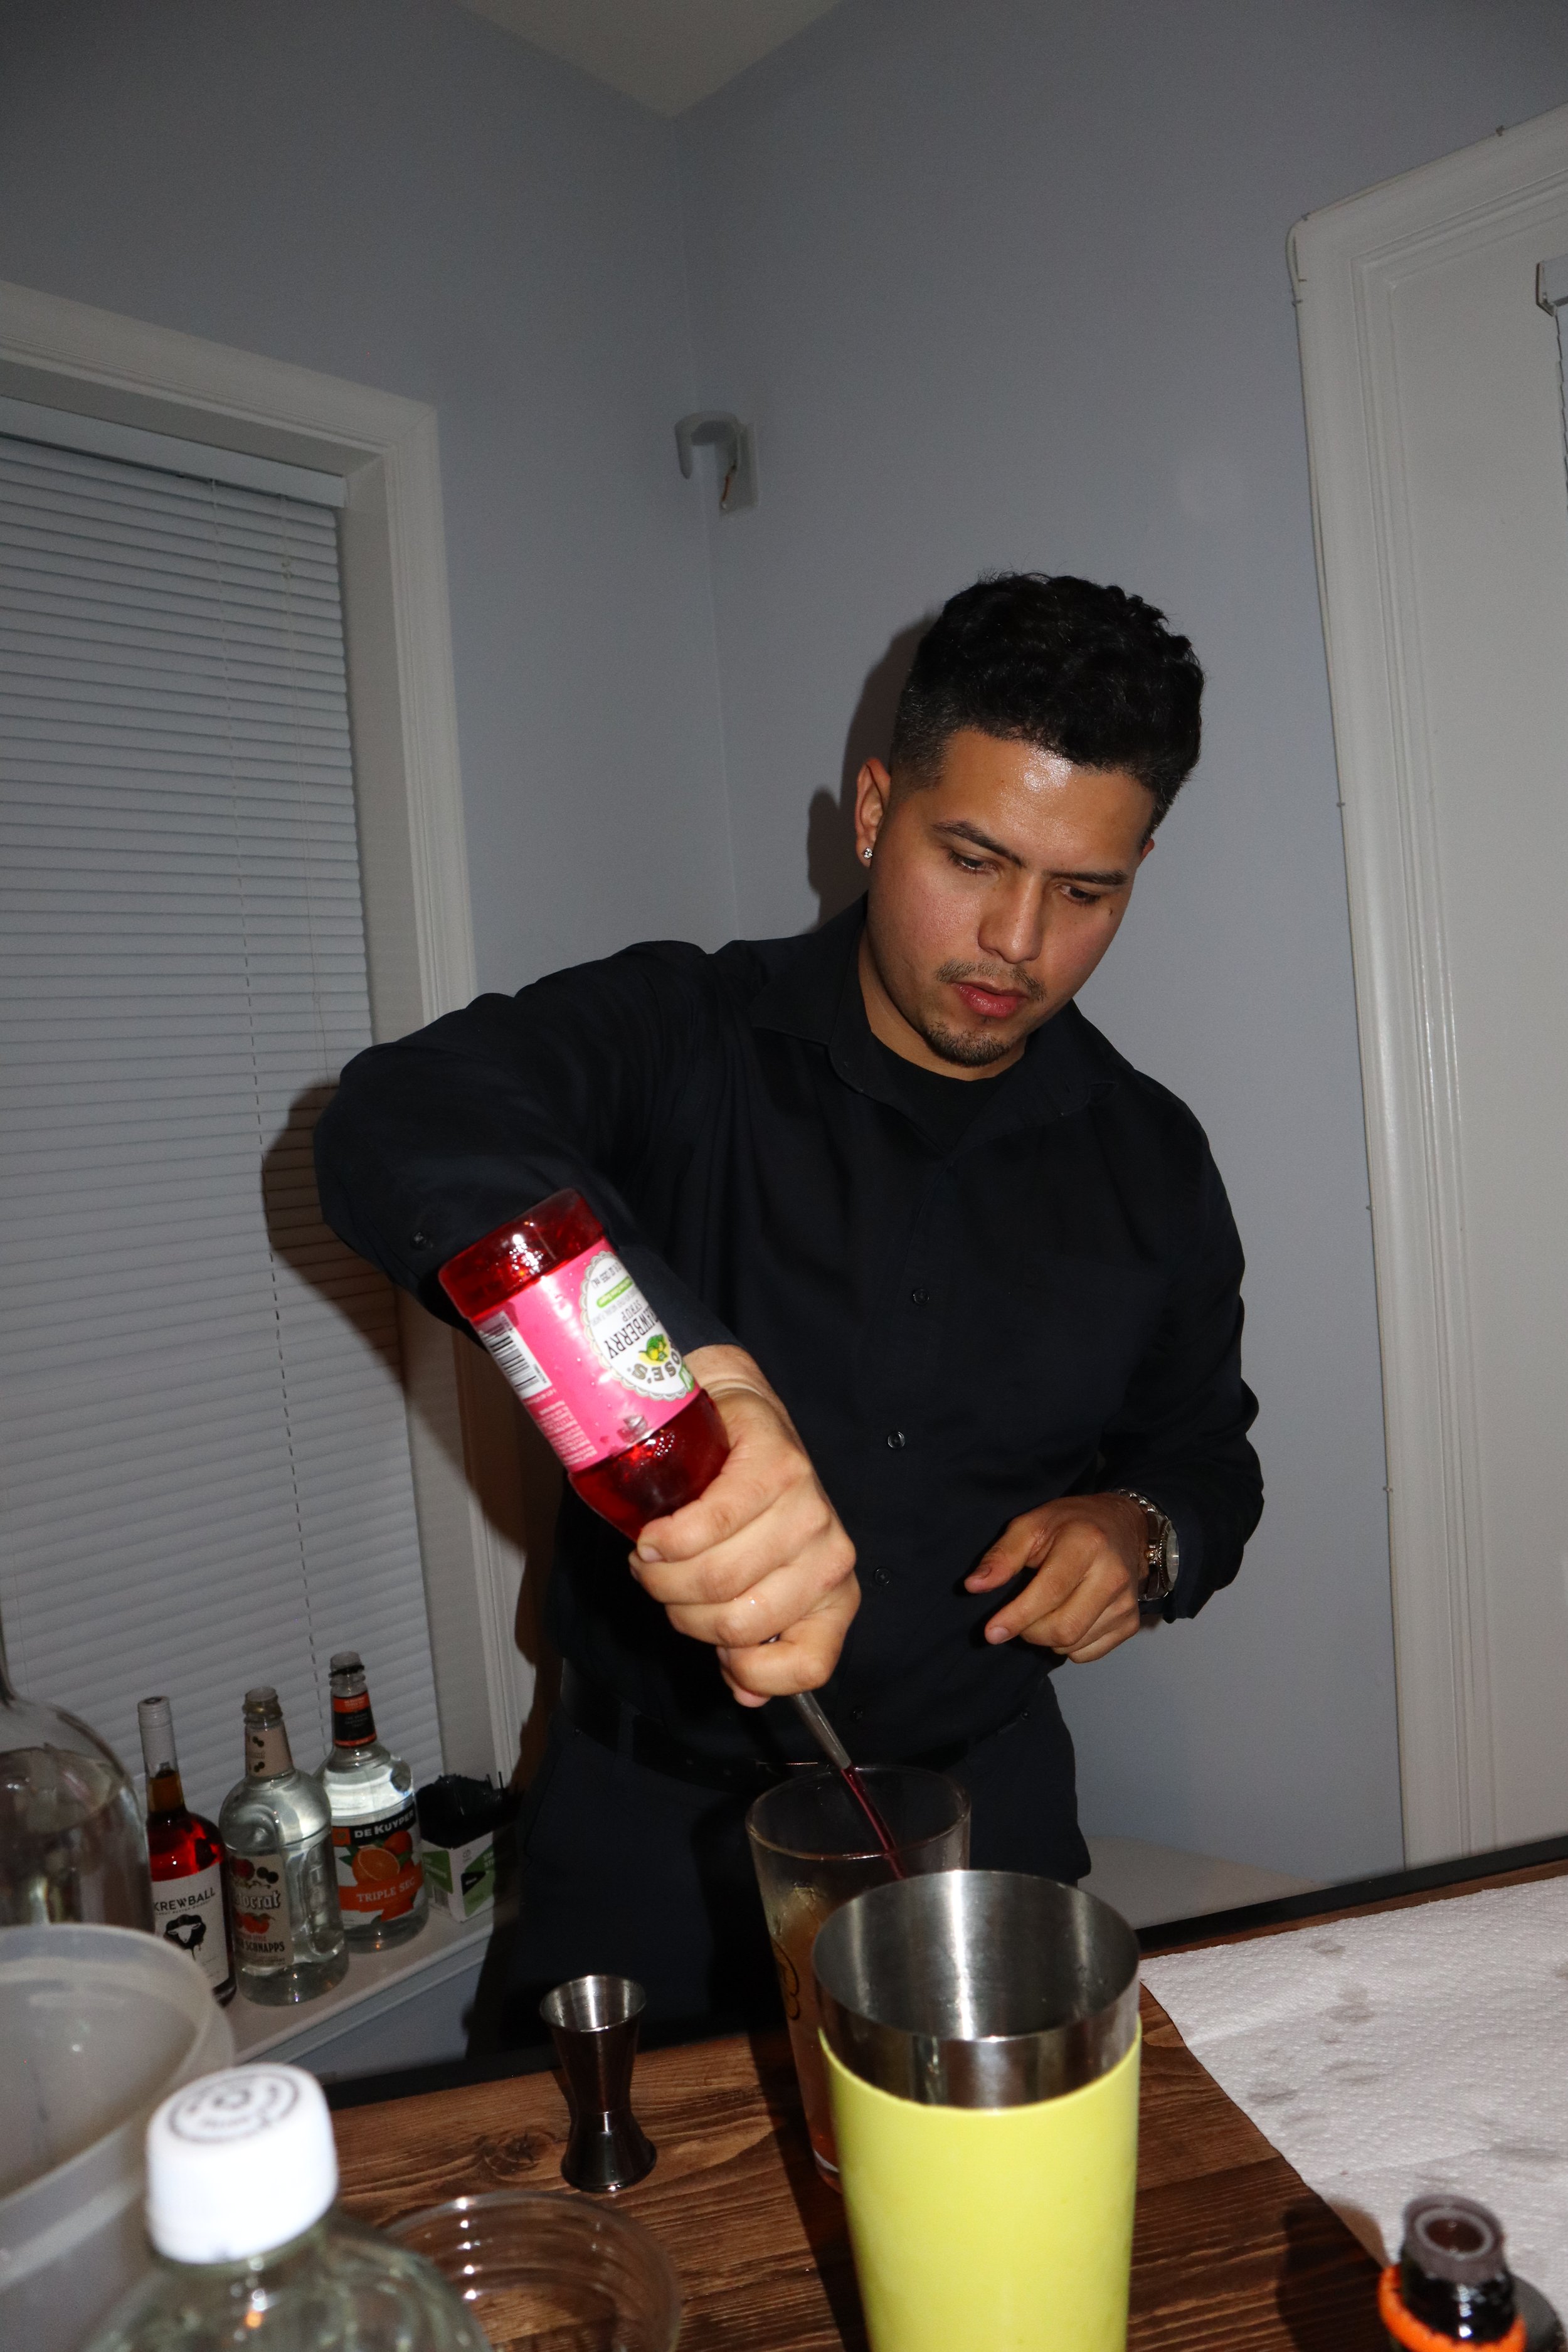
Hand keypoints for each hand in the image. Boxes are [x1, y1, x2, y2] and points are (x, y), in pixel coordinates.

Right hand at [629, 1344, 859, 1706]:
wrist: (736, 1422)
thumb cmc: (742, 1513)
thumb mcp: (753, 1584)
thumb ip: (751, 1640)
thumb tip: (745, 1696)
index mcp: (833, 1598)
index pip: (809, 1664)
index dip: (747, 1669)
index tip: (715, 1647)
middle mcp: (832, 1557)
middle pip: (735, 1621)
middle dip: (680, 1610)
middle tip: (662, 1583)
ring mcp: (810, 1509)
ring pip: (717, 1577)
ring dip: (663, 1574)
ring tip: (652, 1556)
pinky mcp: (779, 1464)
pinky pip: (713, 1523)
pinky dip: (670, 1537)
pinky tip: (653, 1535)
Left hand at [964, 1493, 1146, 1662]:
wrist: (1123, 1525)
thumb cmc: (1070, 1524)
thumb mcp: (1031, 1525)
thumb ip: (1002, 1556)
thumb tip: (973, 1586)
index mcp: (1086, 1544)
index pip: (1050, 1592)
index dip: (1017, 1617)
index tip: (991, 1632)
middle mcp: (1113, 1575)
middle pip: (1063, 1628)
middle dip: (1029, 1631)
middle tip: (1017, 1616)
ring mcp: (1126, 1603)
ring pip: (1074, 1645)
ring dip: (1046, 1638)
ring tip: (1043, 1610)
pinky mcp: (1131, 1623)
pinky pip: (1088, 1653)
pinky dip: (1067, 1646)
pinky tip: (1065, 1617)